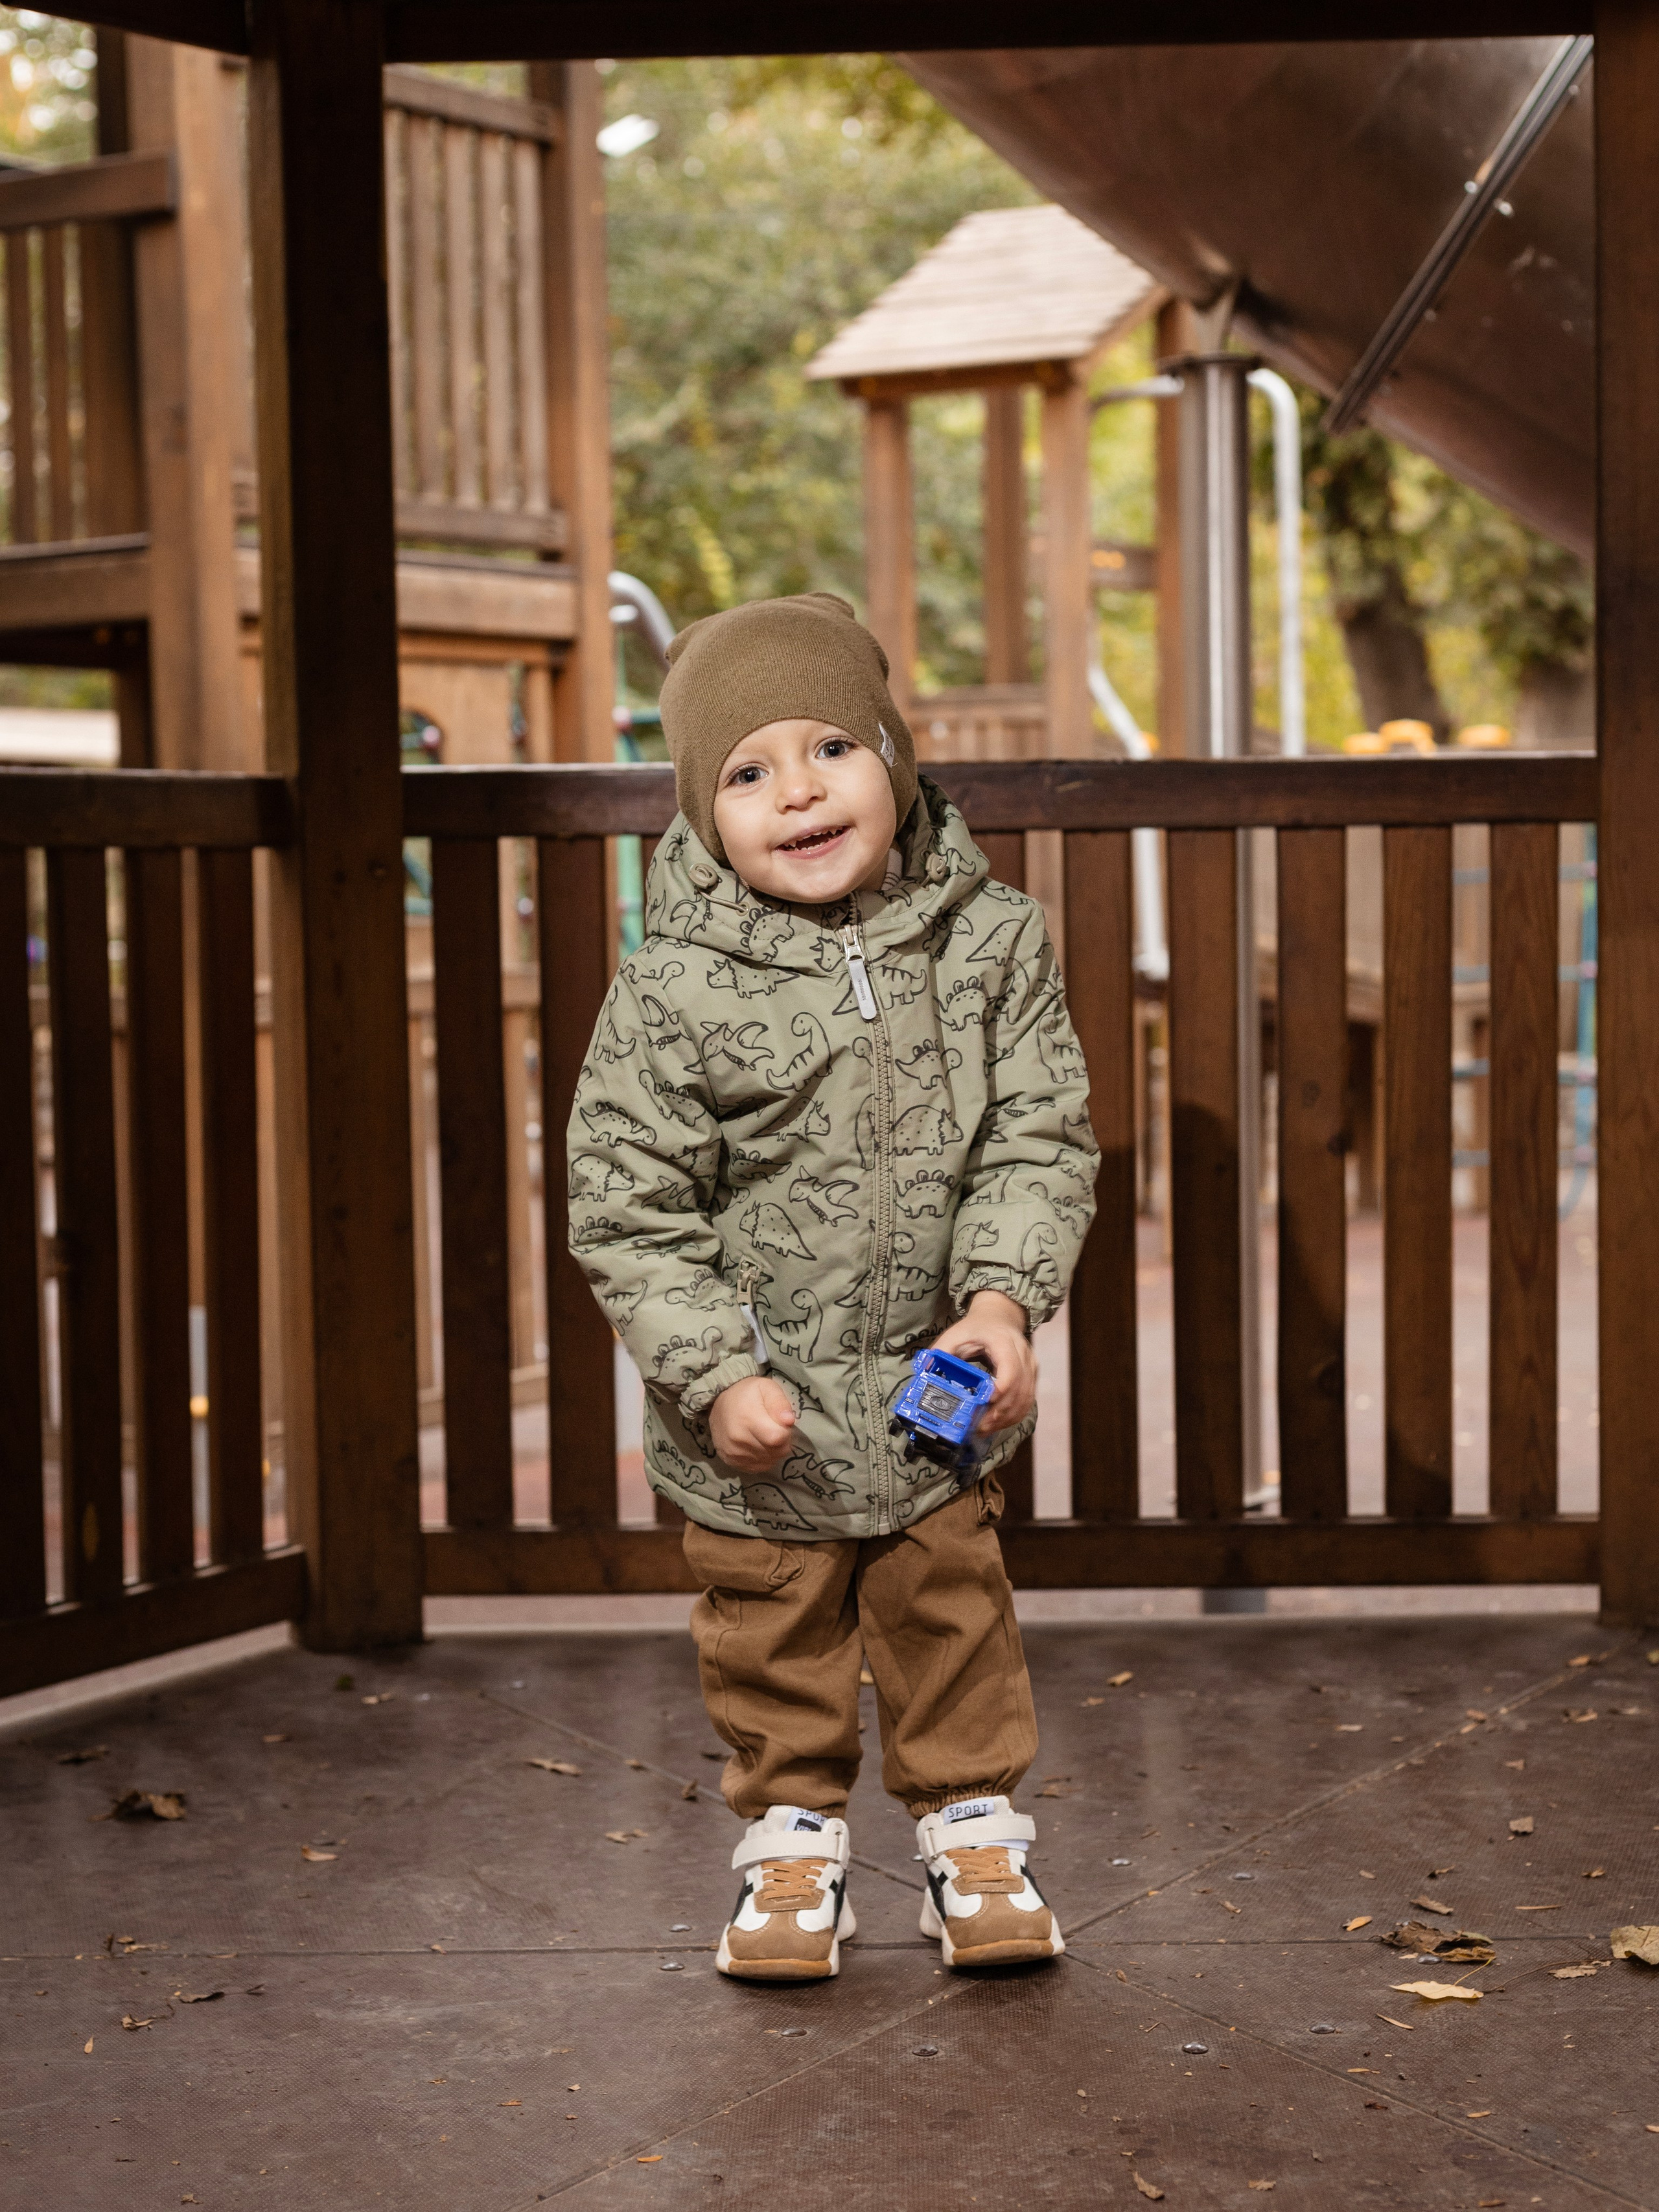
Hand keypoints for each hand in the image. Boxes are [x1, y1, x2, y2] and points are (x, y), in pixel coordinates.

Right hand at [710, 1374, 796, 1472]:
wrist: (718, 1404)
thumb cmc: (746, 1393)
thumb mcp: (766, 1387)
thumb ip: (779, 1402)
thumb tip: (789, 1421)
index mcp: (748, 1420)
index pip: (778, 1438)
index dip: (786, 1432)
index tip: (780, 1423)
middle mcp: (738, 1441)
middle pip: (775, 1452)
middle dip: (781, 1442)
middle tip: (773, 1428)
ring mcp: (733, 1454)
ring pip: (768, 1461)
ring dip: (773, 1451)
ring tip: (764, 1435)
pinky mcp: (731, 1462)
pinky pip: (758, 1468)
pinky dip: (763, 1458)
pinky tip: (758, 1445)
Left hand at [932, 1290, 1035, 1434]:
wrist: (999, 1317)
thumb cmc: (976, 1328)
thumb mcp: (955, 1334)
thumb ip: (940, 1352)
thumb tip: (925, 1373)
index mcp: (1004, 1342)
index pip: (1009, 1369)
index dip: (1000, 1390)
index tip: (983, 1405)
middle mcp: (1023, 1354)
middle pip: (1019, 1389)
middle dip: (999, 1412)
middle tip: (978, 1427)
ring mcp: (1031, 1367)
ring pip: (1025, 1399)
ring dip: (1006, 1418)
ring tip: (984, 1429)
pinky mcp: (1032, 1377)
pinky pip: (1027, 1401)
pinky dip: (1013, 1416)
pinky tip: (996, 1424)